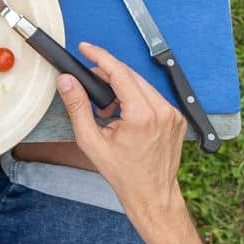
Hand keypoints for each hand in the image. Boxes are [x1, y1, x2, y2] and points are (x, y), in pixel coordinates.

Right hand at [57, 42, 188, 239]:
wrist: (152, 194)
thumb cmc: (124, 174)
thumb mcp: (91, 141)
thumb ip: (77, 106)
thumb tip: (67, 81)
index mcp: (142, 115)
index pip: (120, 72)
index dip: (100, 56)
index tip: (86, 48)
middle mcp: (162, 111)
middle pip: (131, 75)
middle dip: (107, 73)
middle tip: (88, 82)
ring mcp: (173, 115)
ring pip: (142, 84)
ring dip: (121, 86)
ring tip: (105, 106)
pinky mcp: (176, 119)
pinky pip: (153, 96)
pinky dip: (135, 97)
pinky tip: (122, 112)